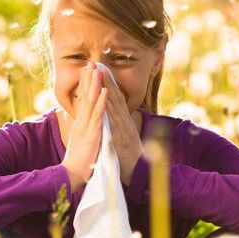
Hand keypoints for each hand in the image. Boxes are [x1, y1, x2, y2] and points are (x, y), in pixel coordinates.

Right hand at [61, 61, 108, 192]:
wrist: (73, 174)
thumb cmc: (79, 159)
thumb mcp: (81, 140)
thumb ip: (83, 129)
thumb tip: (85, 121)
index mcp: (80, 123)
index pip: (82, 99)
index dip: (85, 84)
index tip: (87, 70)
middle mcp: (81, 121)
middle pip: (85, 96)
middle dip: (88, 79)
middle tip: (90, 62)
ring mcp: (86, 126)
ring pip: (91, 102)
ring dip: (94, 85)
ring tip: (97, 70)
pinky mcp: (92, 133)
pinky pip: (98, 115)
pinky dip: (102, 102)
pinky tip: (105, 91)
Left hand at [98, 66, 144, 185]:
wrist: (139, 173)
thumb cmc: (129, 157)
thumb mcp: (123, 138)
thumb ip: (120, 126)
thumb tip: (116, 116)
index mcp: (123, 121)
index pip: (115, 99)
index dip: (108, 84)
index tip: (101, 69)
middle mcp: (125, 121)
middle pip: (115, 97)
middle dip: (107, 80)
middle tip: (99, 64)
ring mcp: (124, 128)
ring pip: (115, 106)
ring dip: (107, 89)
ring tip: (100, 74)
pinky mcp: (121, 138)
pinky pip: (114, 122)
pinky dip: (110, 110)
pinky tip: (104, 100)